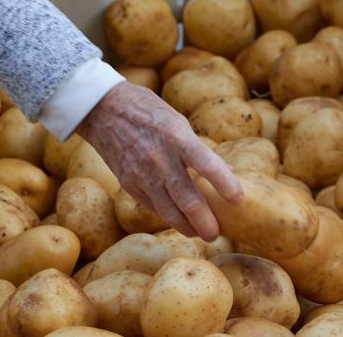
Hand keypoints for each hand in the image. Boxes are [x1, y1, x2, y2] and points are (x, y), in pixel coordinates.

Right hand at [76, 81, 241, 239]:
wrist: (104, 110)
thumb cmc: (148, 111)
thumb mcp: (178, 122)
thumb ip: (200, 149)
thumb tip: (228, 172)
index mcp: (177, 137)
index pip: (207, 165)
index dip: (225, 184)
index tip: (238, 199)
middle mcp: (160, 159)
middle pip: (189, 200)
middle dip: (206, 223)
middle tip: (217, 233)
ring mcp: (142, 175)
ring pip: (169, 212)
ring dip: (188, 227)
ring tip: (201, 233)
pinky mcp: (129, 185)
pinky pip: (153, 207)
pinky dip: (168, 217)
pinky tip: (179, 220)